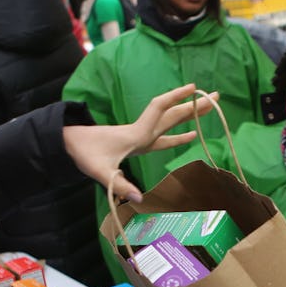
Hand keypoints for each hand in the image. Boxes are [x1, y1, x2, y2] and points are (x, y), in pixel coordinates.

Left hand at [63, 83, 218, 202]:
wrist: (70, 144)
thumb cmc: (84, 154)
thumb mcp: (100, 172)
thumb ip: (119, 185)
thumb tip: (138, 198)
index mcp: (136, 134)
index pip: (160, 109)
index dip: (177, 98)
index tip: (194, 88)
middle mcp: (142, 132)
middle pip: (173, 115)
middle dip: (194, 106)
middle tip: (216, 96)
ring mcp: (141, 137)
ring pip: (170, 123)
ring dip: (189, 116)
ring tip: (208, 108)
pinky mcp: (138, 143)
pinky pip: (164, 136)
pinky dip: (178, 135)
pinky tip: (190, 134)